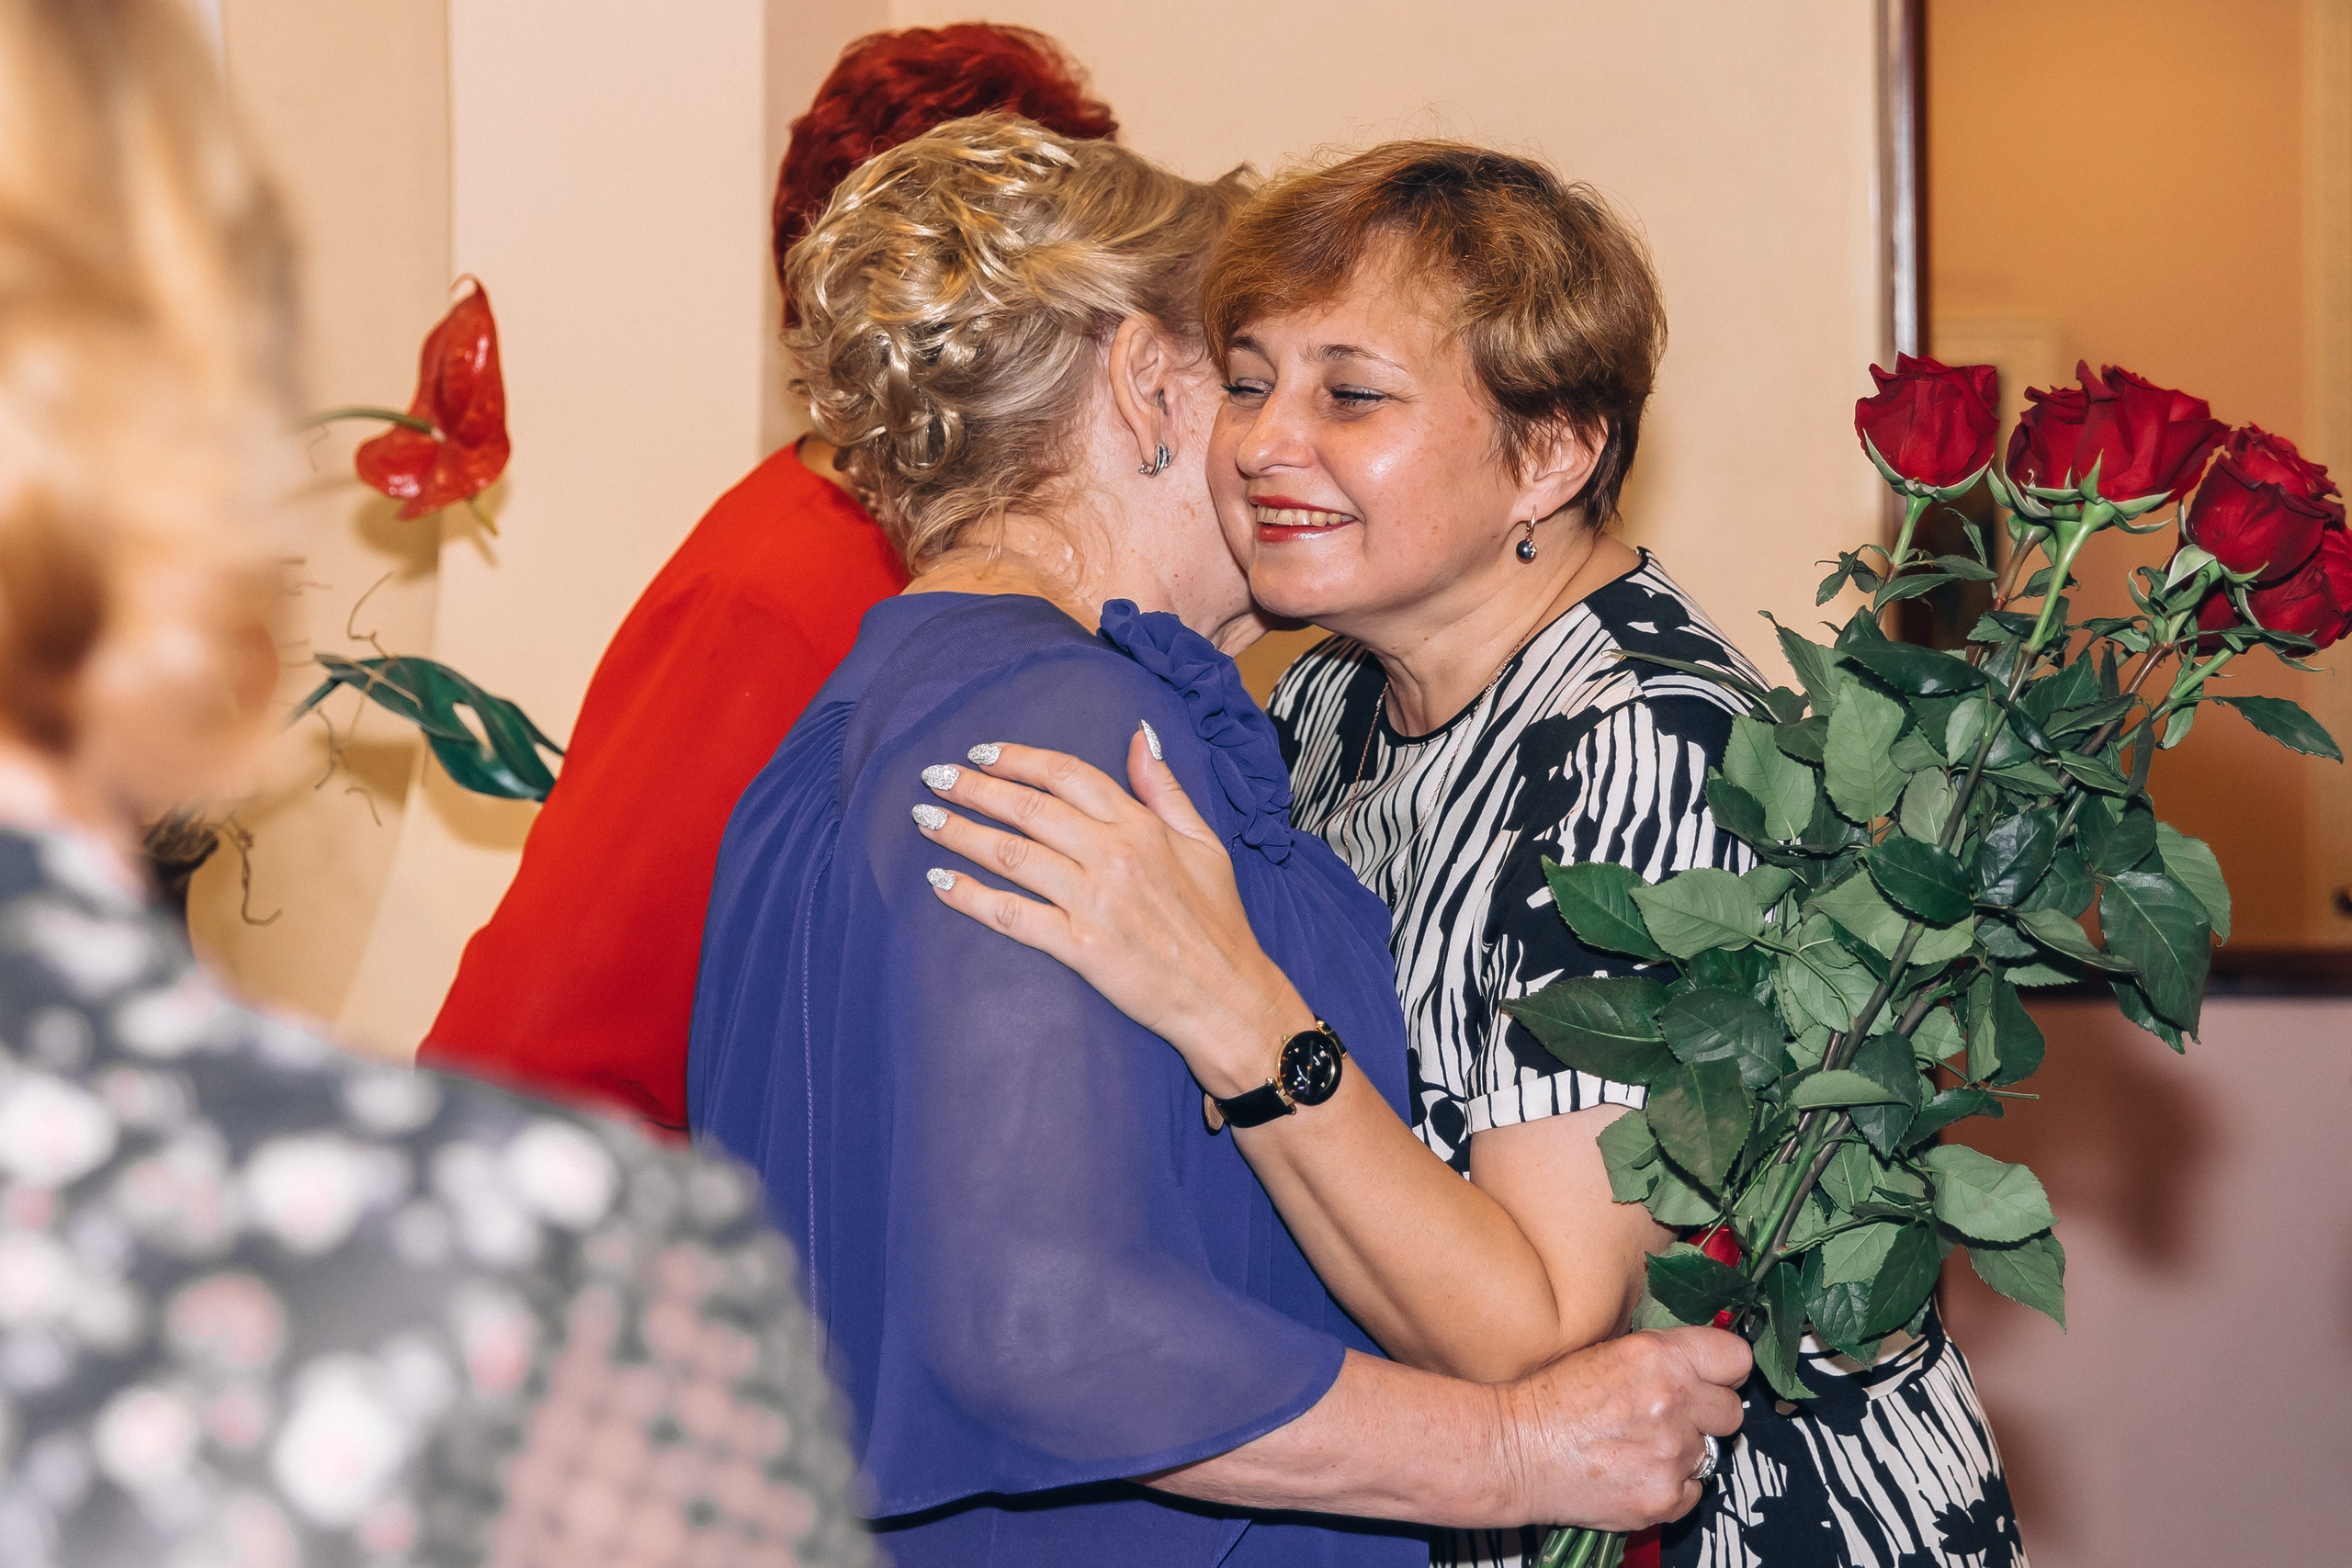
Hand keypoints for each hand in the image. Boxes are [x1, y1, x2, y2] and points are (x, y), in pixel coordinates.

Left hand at [915, 728, 1308, 1095]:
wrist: (1226, 996)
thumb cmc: (1217, 921)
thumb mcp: (1203, 842)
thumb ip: (1164, 788)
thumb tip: (1139, 735)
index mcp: (1141, 826)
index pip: (1067, 775)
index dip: (1018, 758)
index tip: (981, 752)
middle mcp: (1114, 856)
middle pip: (1028, 808)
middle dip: (974, 788)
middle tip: (934, 776)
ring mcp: (1094, 902)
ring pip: (1012, 855)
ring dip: (961, 833)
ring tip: (925, 820)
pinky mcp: (1080, 948)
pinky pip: (1012, 915)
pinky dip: (971, 897)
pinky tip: (940, 883)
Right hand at [1499, 1327, 1750, 1532]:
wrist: (1514, 1450)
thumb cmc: (1552, 1399)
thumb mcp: (1609, 1352)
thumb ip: (1662, 1357)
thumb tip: (1701, 1365)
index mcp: (1660, 1357)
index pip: (1736, 1358)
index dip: (1722, 1370)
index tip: (1712, 1378)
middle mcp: (1674, 1402)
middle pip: (1731, 1410)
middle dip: (1706, 1413)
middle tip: (1672, 1416)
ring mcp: (1672, 1455)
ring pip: (1710, 1453)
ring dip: (1684, 1450)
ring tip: (1639, 1446)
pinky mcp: (1664, 1498)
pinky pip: (1694, 1491)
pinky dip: (1671, 1485)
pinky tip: (1635, 1472)